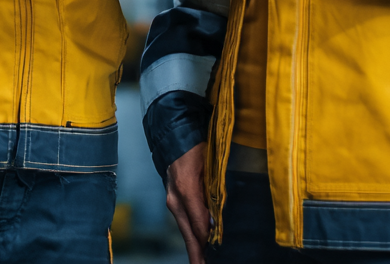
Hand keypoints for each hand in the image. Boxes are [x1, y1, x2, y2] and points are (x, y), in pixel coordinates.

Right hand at [166, 142, 208, 263]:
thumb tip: (214, 220)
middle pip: (188, 233)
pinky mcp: (173, 200)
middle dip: (196, 253)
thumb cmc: (195, 149)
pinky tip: (197, 244)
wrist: (175, 138)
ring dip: (194, 247)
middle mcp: (175, 199)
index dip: (208, 238)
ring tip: (201, 263)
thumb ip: (213, 192)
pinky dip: (190, 235)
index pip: (198, 223)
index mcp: (186, 190)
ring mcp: (172, 201)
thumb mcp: (209, 166)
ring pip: (184, 229)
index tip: (218, 251)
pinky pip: (183, 222)